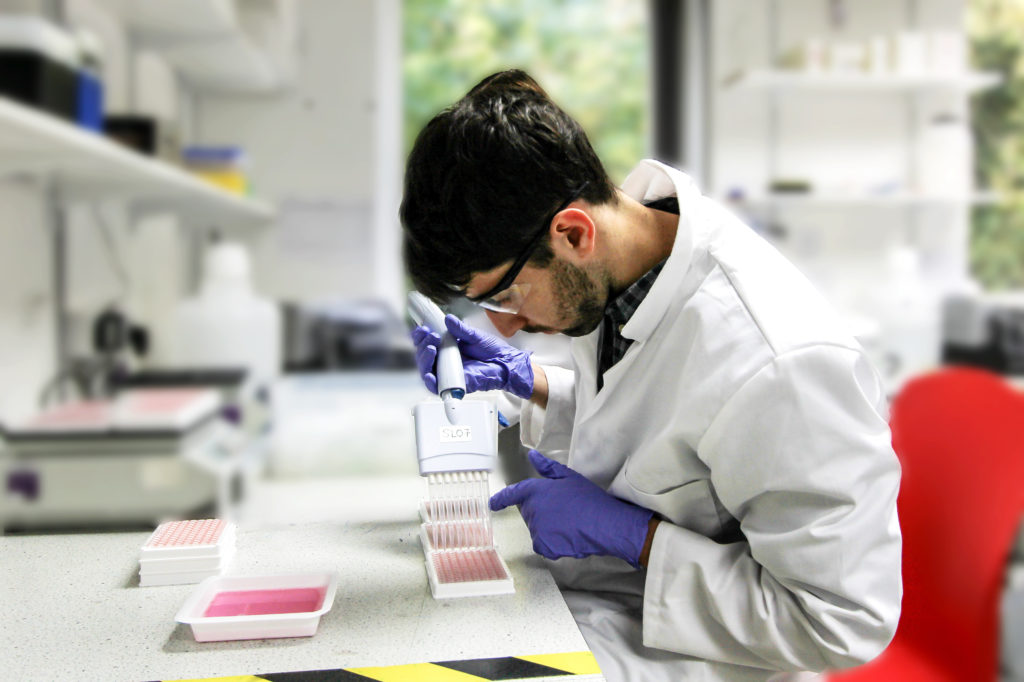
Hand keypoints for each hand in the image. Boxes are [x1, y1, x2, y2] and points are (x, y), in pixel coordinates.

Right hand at [410, 314, 533, 398]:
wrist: (506, 363)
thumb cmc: (492, 351)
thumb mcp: (474, 336)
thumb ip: (460, 329)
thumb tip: (448, 319)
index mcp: (447, 349)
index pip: (427, 343)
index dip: (421, 337)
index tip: (422, 329)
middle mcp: (445, 362)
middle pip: (424, 357)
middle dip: (422, 345)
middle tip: (430, 336)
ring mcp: (449, 374)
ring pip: (427, 371)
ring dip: (424, 359)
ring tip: (430, 348)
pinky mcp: (454, 386)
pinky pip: (437, 387)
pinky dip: (430, 381)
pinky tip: (429, 373)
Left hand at [490, 449, 653, 567]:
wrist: (605, 524)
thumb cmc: (589, 499)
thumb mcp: (569, 477)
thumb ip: (547, 467)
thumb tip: (533, 456)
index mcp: (535, 491)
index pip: (512, 494)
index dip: (501, 499)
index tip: (493, 504)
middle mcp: (532, 510)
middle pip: (529, 513)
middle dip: (541, 512)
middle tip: (563, 511)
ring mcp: (536, 529)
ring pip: (536, 530)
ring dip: (548, 528)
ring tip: (569, 523)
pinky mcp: (543, 545)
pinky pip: (543, 545)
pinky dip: (553, 544)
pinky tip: (568, 537)